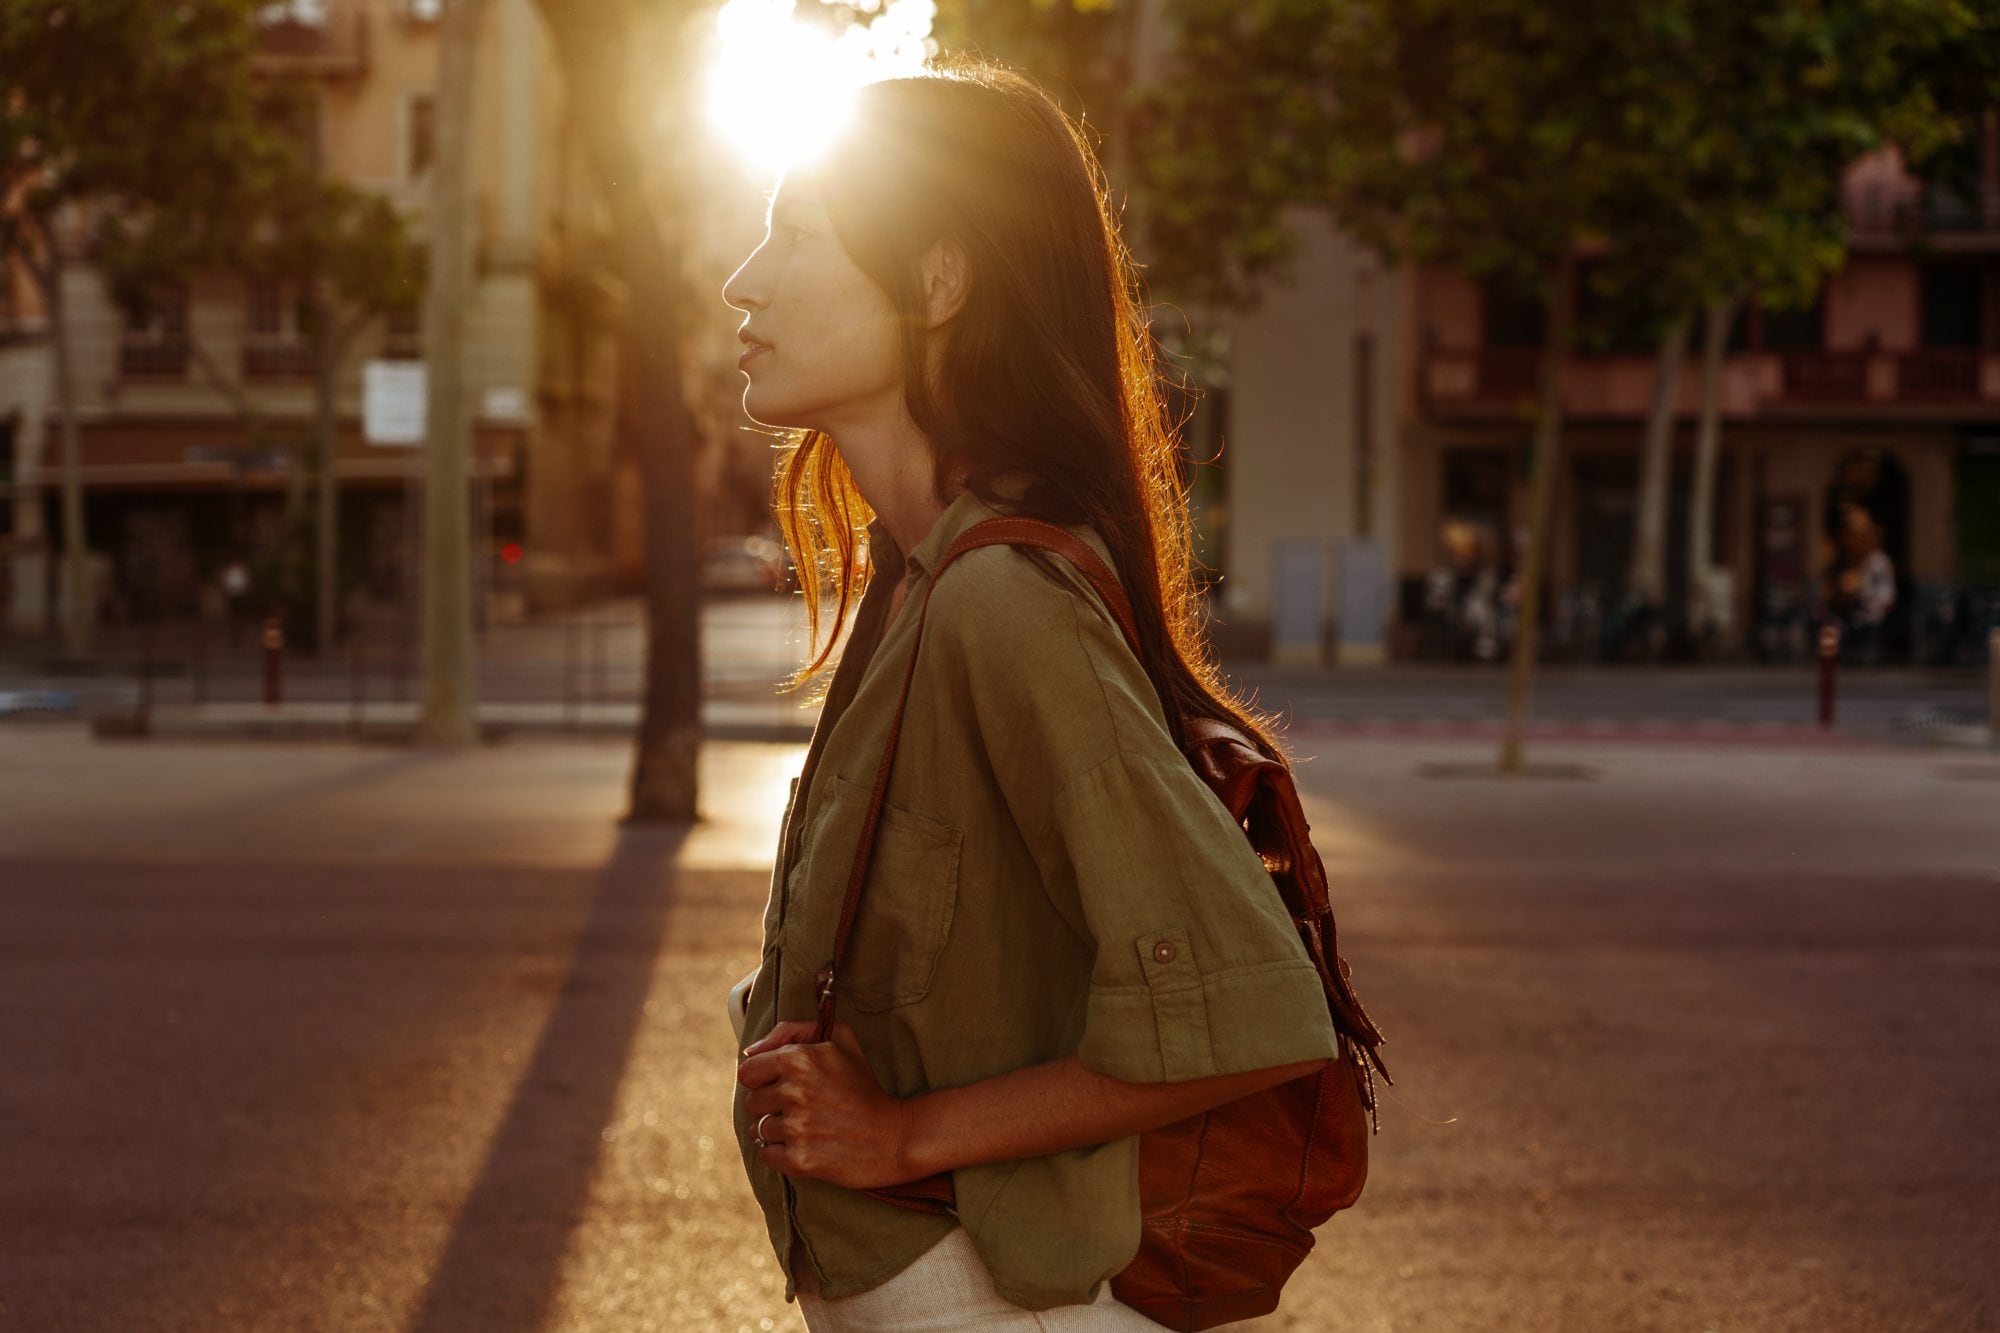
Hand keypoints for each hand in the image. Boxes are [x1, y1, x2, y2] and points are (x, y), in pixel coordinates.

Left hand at [737, 1021, 914, 1189]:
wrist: (893, 1137)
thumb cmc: (864, 1086)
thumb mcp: (840, 1040)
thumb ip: (791, 1031)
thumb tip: (750, 1050)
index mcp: (800, 1058)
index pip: (748, 1071)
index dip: (765, 1078)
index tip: (786, 1084)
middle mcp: (794, 1091)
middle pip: (751, 1101)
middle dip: (771, 1105)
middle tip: (803, 1108)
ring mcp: (796, 1128)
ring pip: (758, 1129)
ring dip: (777, 1130)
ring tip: (807, 1128)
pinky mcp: (798, 1159)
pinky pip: (765, 1154)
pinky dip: (780, 1153)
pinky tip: (805, 1145)